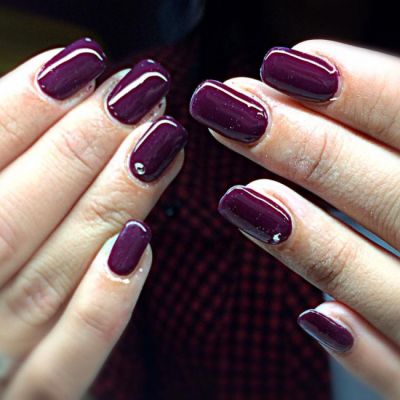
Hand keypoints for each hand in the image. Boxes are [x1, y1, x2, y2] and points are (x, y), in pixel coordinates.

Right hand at [0, 38, 186, 398]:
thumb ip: (5, 161)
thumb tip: (50, 94)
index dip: (19, 109)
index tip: (80, 64)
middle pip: (11, 220)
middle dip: (78, 147)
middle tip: (137, 95)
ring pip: (49, 280)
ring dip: (110, 204)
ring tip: (159, 142)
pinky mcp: (37, 399)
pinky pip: (68, 364)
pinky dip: (103, 307)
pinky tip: (142, 245)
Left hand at [190, 40, 399, 397]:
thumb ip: (395, 128)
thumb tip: (320, 75)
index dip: (357, 90)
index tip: (278, 65)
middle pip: (386, 188)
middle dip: (301, 144)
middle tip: (224, 104)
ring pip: (374, 279)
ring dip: (310, 240)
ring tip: (239, 198)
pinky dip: (364, 349)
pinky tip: (318, 319)